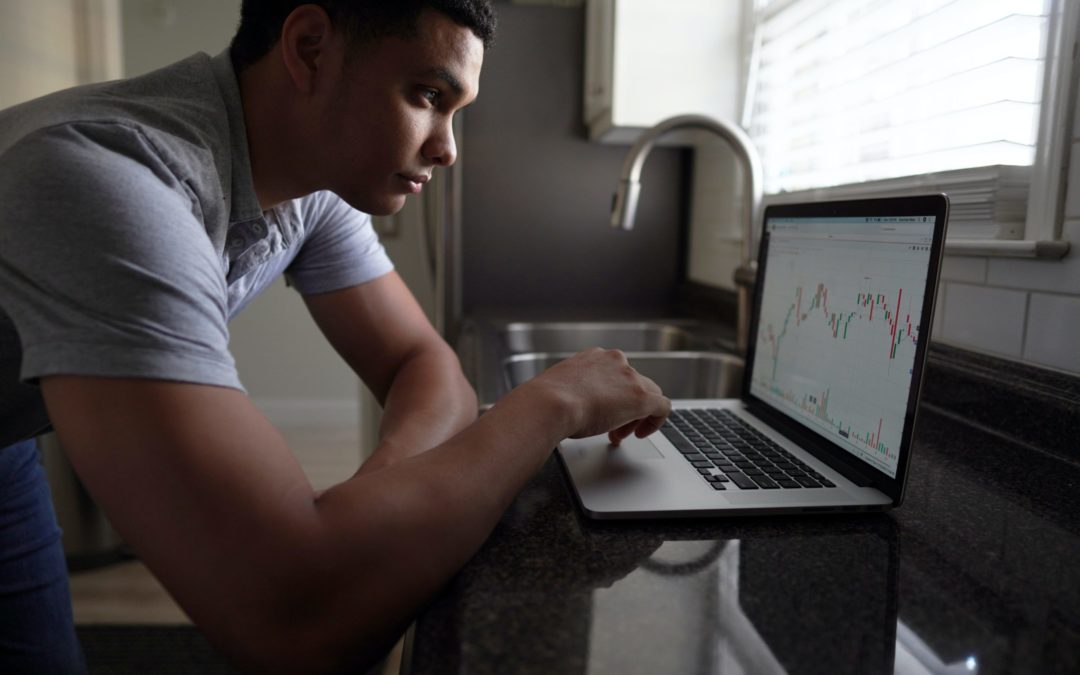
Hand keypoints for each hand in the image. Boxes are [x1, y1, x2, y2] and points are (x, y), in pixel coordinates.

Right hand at [525, 348, 670, 444]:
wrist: (550, 404)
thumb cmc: (547, 400)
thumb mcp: (561, 388)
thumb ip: (573, 391)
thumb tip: (573, 405)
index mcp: (594, 357)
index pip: (615, 375)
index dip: (612, 397)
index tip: (604, 413)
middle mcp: (614, 361)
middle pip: (633, 384)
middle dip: (625, 408)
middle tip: (613, 429)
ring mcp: (629, 377)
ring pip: (647, 395)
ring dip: (635, 416)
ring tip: (620, 435)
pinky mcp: (641, 397)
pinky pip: (662, 407)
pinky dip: (656, 421)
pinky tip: (642, 433)